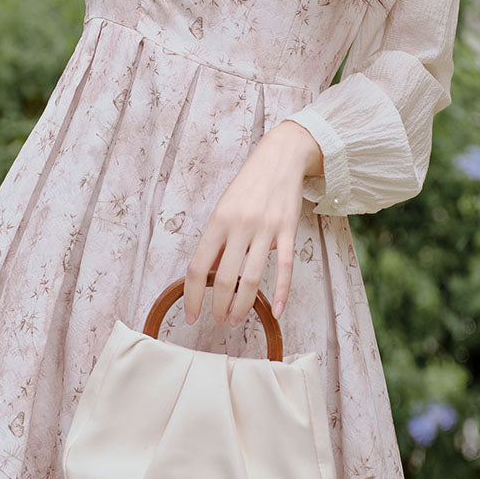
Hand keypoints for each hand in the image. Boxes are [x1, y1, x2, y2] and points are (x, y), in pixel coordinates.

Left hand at [182, 121, 323, 327]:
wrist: (281, 157)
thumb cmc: (248, 185)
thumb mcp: (224, 209)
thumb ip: (217, 242)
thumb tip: (207, 275)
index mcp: (218, 221)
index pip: (199, 267)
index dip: (192, 296)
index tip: (191, 315)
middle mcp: (239, 225)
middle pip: (225, 278)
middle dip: (219, 306)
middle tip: (217, 321)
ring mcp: (265, 228)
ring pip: (252, 277)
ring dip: (243, 305)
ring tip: (236, 320)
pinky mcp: (288, 230)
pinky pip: (285, 268)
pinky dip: (280, 293)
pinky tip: (275, 312)